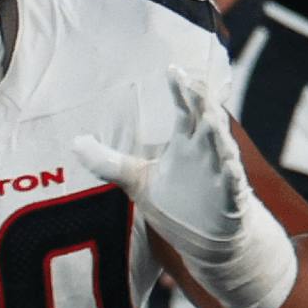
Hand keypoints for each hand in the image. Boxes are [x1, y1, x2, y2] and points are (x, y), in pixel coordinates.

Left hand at [71, 66, 250, 256]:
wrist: (208, 238)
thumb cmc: (176, 203)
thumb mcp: (137, 180)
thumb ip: (109, 162)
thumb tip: (75, 142)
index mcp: (188, 144)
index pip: (186, 111)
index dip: (180, 91)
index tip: (172, 70)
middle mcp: (207, 153)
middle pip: (207, 121)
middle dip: (202, 102)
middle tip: (194, 82)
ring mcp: (220, 174)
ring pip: (222, 148)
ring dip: (218, 134)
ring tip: (211, 117)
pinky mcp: (230, 198)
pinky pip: (232, 183)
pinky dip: (230, 174)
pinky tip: (228, 164)